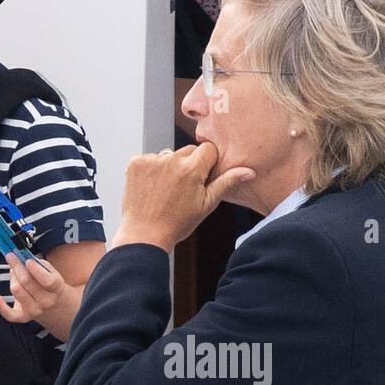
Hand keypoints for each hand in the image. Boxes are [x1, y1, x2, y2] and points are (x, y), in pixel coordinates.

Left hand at [0, 252, 63, 324]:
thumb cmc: (47, 283)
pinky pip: (10, 315)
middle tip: (11, 256)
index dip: (35, 270)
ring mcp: (35, 311)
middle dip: (17, 267)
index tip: (27, 260)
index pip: (46, 280)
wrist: (52, 304)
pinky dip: (2, 307)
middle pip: (27, 282)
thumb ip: (37, 263)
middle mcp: (47, 301)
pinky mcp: (23, 317)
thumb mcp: (49, 271)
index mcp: (56, 288)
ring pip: (17, 290)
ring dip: (12, 278)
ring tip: (13, 272)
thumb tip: (20, 257)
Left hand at [112, 144, 254, 252]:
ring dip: (169, 166)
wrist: (145, 235)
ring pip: (168, 155)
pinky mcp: (135, 163)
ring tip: (166, 190)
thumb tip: (248, 171)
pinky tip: (152, 187)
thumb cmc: (178, 223)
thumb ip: (226, 183)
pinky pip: (150, 159)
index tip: (202, 177)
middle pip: (188, 151)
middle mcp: (171, 160)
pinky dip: (152, 169)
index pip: (208, 149)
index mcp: (192, 169)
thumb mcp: (206, 204)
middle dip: (189, 164)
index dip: (208, 163)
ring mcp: (151, 160)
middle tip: (183, 187)